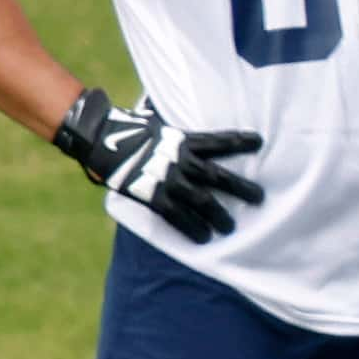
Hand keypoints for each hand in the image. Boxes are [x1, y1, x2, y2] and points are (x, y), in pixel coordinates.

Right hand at [52, 87, 262, 242]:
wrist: (98, 138)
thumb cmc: (125, 129)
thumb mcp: (154, 123)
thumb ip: (171, 129)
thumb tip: (175, 120)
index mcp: (182, 139)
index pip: (218, 141)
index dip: (240, 141)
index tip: (260, 142)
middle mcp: (180, 159)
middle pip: (218, 176)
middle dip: (241, 188)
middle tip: (260, 198)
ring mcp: (167, 178)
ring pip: (203, 200)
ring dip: (219, 215)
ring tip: (231, 227)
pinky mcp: (153, 195)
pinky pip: (179, 216)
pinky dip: (193, 228)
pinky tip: (205, 238)